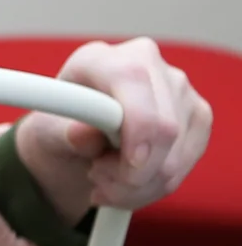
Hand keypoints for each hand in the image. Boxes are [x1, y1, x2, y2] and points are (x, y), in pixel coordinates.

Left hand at [13, 37, 211, 227]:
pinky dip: (154, 187)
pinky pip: (186, 166)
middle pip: (164, 128)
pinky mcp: (198, 116)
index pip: (133, 81)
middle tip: (96, 180)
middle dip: (131, 173)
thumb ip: (64, 132)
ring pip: (175, 157)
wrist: (75, 138)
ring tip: (104, 180)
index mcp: (101, 58)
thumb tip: (83, 134)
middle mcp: (146, 63)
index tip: (125, 168)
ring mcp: (179, 88)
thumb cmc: (58, 129)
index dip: (136, 128)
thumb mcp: (48, 132)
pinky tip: (127, 182)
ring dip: (138, 186)